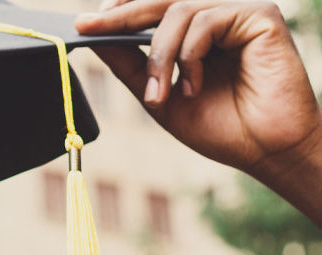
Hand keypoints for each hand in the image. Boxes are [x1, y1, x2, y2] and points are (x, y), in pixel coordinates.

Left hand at [76, 1, 321, 223]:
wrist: (261, 150)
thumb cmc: (218, 127)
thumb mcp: (160, 97)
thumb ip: (131, 66)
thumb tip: (95, 38)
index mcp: (195, 33)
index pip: (153, 9)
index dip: (119, 12)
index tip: (84, 25)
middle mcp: (216, 15)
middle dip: (122, 18)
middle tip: (91, 29)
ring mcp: (238, 11)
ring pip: (178, 9)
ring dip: (160, 55)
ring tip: (160, 95)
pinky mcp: (259, 14)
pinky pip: (207, 18)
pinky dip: (190, 55)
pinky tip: (194, 86)